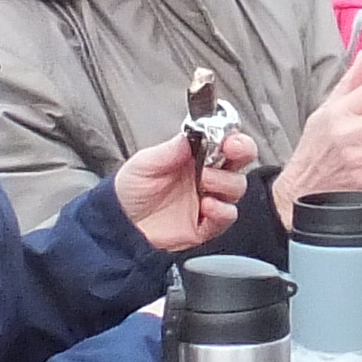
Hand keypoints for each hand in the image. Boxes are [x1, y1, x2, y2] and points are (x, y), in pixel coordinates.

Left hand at [113, 121, 254, 254]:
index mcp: (193, 157)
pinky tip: (207, 206)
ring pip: (236, 187)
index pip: (225, 141)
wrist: (119, 225)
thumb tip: (192, 135)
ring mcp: (207, 200)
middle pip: (240, 161)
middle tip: (232, 150)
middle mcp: (205, 177)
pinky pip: (227, 217)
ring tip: (204, 181)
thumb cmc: (129, 192)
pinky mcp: (206, 225)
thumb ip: (171, 150)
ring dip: (226, 182)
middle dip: (242, 151)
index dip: (233, 137)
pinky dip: (223, 211)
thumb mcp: (145, 163)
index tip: (229, 136)